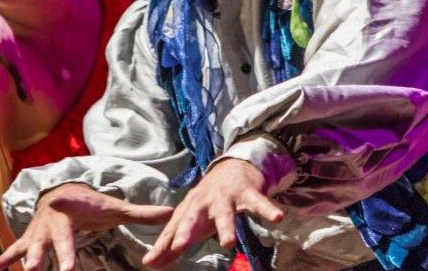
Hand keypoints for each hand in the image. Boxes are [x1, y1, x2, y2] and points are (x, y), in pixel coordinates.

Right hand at [0, 183, 172, 270]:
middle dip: (45, 253)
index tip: (63, 230)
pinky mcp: (30, 238)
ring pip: (32, 245)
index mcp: (72, 211)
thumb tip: (172, 212)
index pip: (70, 223)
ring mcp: (39, 230)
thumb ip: (141, 212)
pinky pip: (17, 248)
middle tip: (40, 269)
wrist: (62, 192)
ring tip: (19, 270)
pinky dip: (4, 257)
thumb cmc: (90, 204)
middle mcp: (52, 220)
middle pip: (49, 239)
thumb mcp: (114, 207)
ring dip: (25, 258)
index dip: (67, 230)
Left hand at [142, 158, 283, 268]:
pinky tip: (277, 217)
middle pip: (192, 217)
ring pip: (225, 213)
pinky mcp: (247, 192)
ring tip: (228, 243)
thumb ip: (171, 242)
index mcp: (188, 209)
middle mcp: (204, 202)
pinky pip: (258, 202)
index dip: (163, 245)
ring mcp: (225, 196)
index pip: (173, 229)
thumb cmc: (208, 200)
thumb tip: (150, 263)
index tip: (151, 261)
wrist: (233, 166)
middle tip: (179, 246)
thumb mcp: (189, 219)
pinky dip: (267, 209)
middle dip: (186, 231)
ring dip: (226, 227)